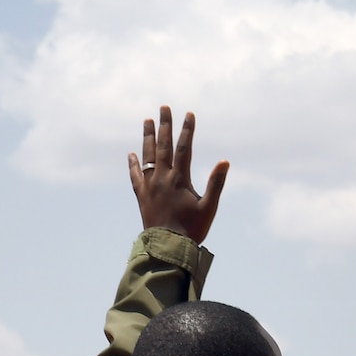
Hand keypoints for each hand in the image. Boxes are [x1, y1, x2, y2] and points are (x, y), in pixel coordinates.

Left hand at [129, 106, 229, 243]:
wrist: (167, 247)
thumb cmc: (192, 229)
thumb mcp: (209, 207)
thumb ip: (216, 183)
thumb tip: (224, 161)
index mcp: (180, 179)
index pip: (184, 148)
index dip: (187, 130)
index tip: (189, 114)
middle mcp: (162, 178)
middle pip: (163, 145)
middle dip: (165, 125)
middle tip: (164, 108)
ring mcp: (150, 186)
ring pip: (147, 155)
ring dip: (147, 137)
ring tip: (147, 121)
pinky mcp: (142, 196)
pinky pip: (136, 176)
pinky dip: (133, 164)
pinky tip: (131, 154)